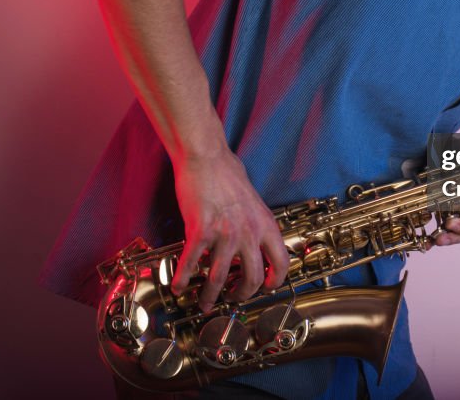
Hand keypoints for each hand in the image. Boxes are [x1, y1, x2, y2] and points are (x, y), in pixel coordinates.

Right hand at [169, 147, 288, 312]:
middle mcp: (249, 232)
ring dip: (210, 295)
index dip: (274, 281)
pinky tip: (178, 286)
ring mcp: (226, 232)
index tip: (265, 288)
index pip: (281, 263)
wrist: (206, 157)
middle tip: (231, 298)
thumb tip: (253, 241)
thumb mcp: (254, 202)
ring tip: (204, 302)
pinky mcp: (201, 229)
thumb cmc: (227, 174)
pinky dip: (183, 278)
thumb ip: (255, 224)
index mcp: (265, 225)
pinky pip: (192, 262)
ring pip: (220, 277)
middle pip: (251, 278)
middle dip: (240, 295)